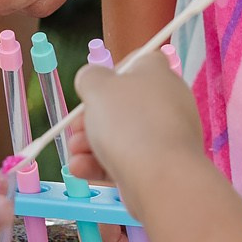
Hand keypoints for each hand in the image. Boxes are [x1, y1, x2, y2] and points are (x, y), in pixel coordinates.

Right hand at [74, 56, 205, 194]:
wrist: (161, 177)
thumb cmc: (130, 122)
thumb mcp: (98, 87)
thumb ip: (90, 77)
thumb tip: (92, 78)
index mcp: (158, 73)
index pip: (137, 63)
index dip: (111, 74)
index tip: (92, 89)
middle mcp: (166, 102)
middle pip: (122, 105)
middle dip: (90, 118)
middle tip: (74, 129)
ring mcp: (164, 135)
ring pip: (121, 135)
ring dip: (90, 143)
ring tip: (74, 153)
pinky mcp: (159, 165)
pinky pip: (127, 159)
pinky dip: (101, 164)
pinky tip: (80, 170)